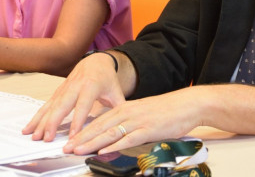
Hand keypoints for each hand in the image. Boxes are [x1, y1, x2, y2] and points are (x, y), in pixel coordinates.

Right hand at [23, 52, 124, 143]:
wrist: (96, 61)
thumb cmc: (107, 79)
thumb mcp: (117, 92)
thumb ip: (119, 108)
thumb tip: (124, 126)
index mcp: (91, 86)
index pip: (83, 105)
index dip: (77, 121)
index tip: (72, 136)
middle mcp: (75, 86)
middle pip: (62, 105)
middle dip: (53, 123)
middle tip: (47, 138)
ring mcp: (64, 88)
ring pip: (51, 105)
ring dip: (41, 121)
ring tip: (33, 135)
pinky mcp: (58, 91)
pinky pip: (46, 104)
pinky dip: (37, 116)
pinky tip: (29, 127)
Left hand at [60, 88, 201, 155]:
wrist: (187, 105)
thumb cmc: (166, 111)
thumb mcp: (142, 114)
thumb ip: (127, 123)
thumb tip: (114, 135)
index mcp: (125, 108)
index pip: (98, 121)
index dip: (82, 132)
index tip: (71, 140)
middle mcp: (127, 113)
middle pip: (99, 127)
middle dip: (81, 138)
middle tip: (67, 147)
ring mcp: (137, 121)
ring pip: (109, 133)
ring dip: (92, 142)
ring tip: (78, 150)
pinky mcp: (147, 129)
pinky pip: (128, 138)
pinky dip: (114, 145)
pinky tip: (104, 150)